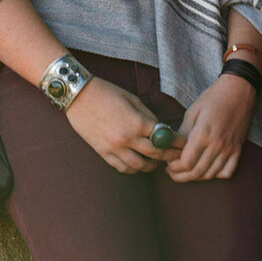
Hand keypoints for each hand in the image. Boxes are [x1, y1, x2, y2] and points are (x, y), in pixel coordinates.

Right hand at [65, 77, 184, 173]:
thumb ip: (148, 115)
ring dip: (152, 165)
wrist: (78, 95)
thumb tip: (160, 128)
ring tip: (157, 161)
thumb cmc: (106, 92)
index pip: (164, 138)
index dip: (177, 142)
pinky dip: (134, 169)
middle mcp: (127, 139)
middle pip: (156, 154)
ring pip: (140, 166)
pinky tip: (138, 163)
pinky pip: (123, 168)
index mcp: (137, 122)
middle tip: (177, 156)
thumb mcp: (132, 98)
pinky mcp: (103, 153)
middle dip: (169, 156)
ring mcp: (114, 148)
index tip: (183, 144)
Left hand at [165, 74, 255, 181]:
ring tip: (185, 171)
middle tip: (172, 171)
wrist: (238, 92)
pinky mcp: (238, 151)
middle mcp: (217, 145)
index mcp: (203, 134)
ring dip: (195, 177)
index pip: (186, 163)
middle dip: (180, 176)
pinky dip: (215, 175)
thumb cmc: (213, 98)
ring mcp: (229, 150)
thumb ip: (183, 132)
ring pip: (210, 175)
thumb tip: (172, 147)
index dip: (174, 166)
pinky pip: (226, 172)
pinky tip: (206, 168)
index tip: (168, 163)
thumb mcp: (193, 111)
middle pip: (196, 173)